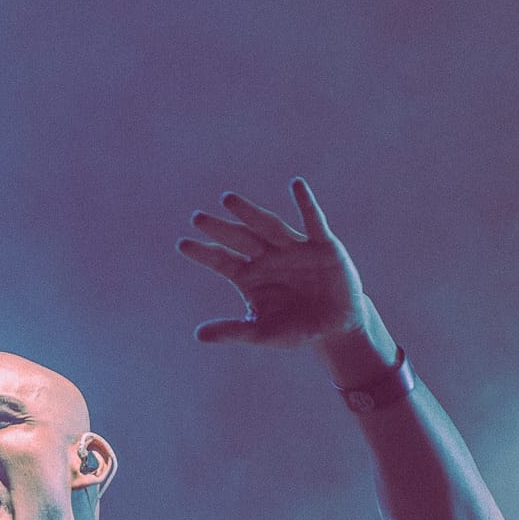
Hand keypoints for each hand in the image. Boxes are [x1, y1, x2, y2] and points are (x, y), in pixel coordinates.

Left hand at [177, 178, 371, 348]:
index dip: (203, 253)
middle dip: (220, 228)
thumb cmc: (296, 330)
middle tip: (196, 218)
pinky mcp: (322, 246)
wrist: (336, 329)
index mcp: (250, 276)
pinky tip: (296, 184)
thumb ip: (233, 331)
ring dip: (249, 213)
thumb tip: (198, 335)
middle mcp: (268, 257)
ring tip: (227, 200)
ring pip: (268, 226)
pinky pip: (313, 221)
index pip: (221, 261)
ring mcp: (293, 248)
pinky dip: (306, 203)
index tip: (181, 244)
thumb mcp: (262, 333)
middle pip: (239, 239)